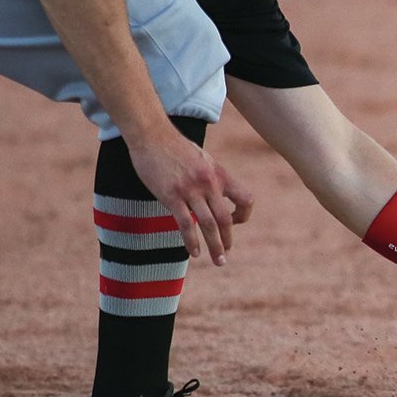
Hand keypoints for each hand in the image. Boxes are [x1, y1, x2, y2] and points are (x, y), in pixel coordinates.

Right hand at [126, 127, 253, 264]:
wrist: (151, 134)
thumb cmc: (175, 147)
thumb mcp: (202, 159)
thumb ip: (211, 177)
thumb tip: (215, 194)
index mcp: (220, 174)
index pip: (245, 199)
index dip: (243, 215)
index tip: (234, 223)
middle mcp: (209, 183)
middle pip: (226, 218)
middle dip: (227, 240)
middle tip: (225, 256)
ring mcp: (190, 190)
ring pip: (209, 225)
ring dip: (215, 246)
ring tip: (218, 261)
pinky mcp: (171, 196)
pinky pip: (185, 224)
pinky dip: (191, 241)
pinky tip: (194, 253)